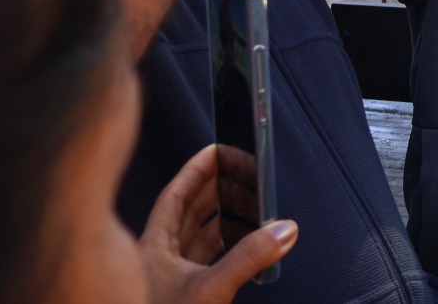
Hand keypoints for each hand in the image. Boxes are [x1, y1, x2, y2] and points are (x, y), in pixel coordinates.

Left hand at [139, 145, 296, 303]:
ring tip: (249, 204)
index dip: (197, 170)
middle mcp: (159, 259)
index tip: (218, 149)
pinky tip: (243, 248)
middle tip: (242, 170)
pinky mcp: (184, 297)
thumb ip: (248, 259)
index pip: (175, 195)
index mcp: (153, 247)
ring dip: (224, 219)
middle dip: (216, 189)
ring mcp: (169, 279)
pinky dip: (227, 249)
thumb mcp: (209, 291)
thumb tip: (284, 228)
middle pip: (188, 212)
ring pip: (197, 238)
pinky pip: (206, 262)